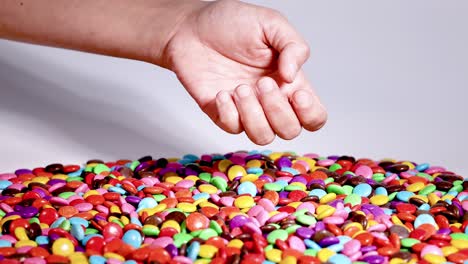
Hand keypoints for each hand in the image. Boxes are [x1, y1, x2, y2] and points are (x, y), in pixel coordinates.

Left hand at [161, 0, 326, 144]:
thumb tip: (292, 77)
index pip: (313, 116)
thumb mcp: (271, 23)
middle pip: (290, 131)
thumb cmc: (231, 23)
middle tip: (262, 82)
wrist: (190, 28)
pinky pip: (233, 129)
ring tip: (239, 88)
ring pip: (263, 137)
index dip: (311, 114)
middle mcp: (270, 101)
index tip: (297, 93)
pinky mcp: (222, 114)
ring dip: (253, 114)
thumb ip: (293, 47)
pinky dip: (229, 112)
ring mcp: (246, 110)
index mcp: (289, 83)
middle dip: (277, 110)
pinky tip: (222, 92)